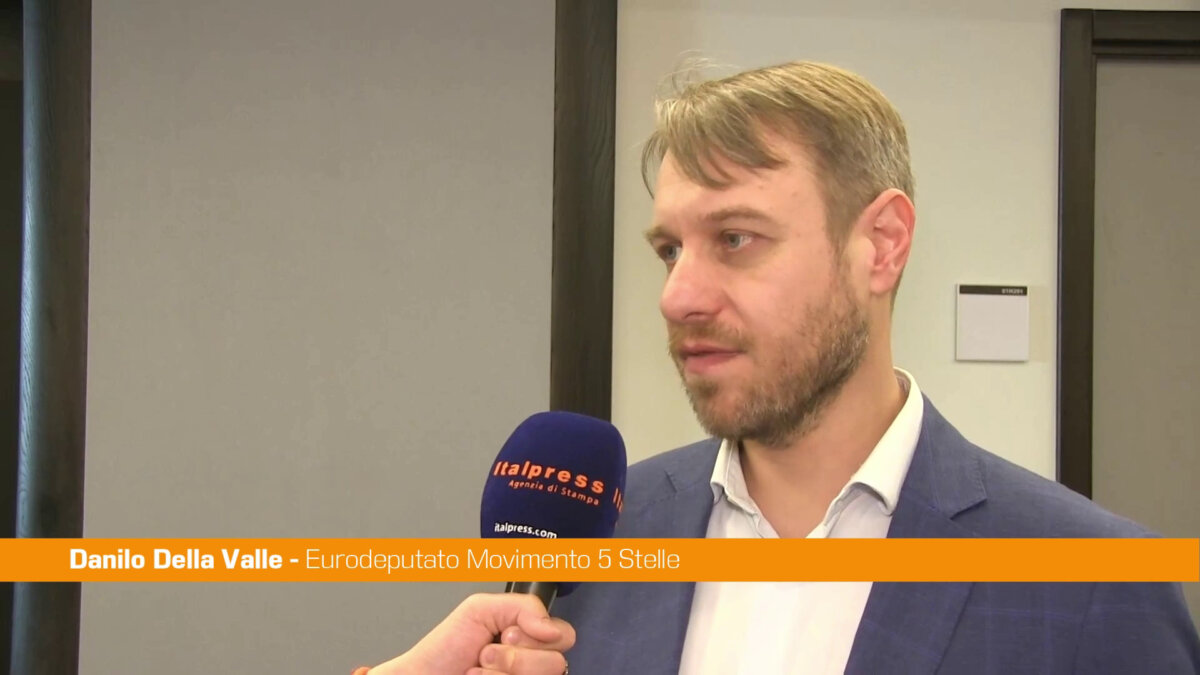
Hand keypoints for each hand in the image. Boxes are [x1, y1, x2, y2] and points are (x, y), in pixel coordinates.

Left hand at [369, 593, 574, 674]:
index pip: (564, 636)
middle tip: (487, 652)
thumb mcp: (481, 609)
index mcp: (530, 638)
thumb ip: (524, 606)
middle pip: (556, 663)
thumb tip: (552, 627)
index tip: (507, 633)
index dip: (536, 636)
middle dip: (515, 656)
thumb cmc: (445, 649)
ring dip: (501, 673)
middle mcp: (532, 665)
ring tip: (479, 669)